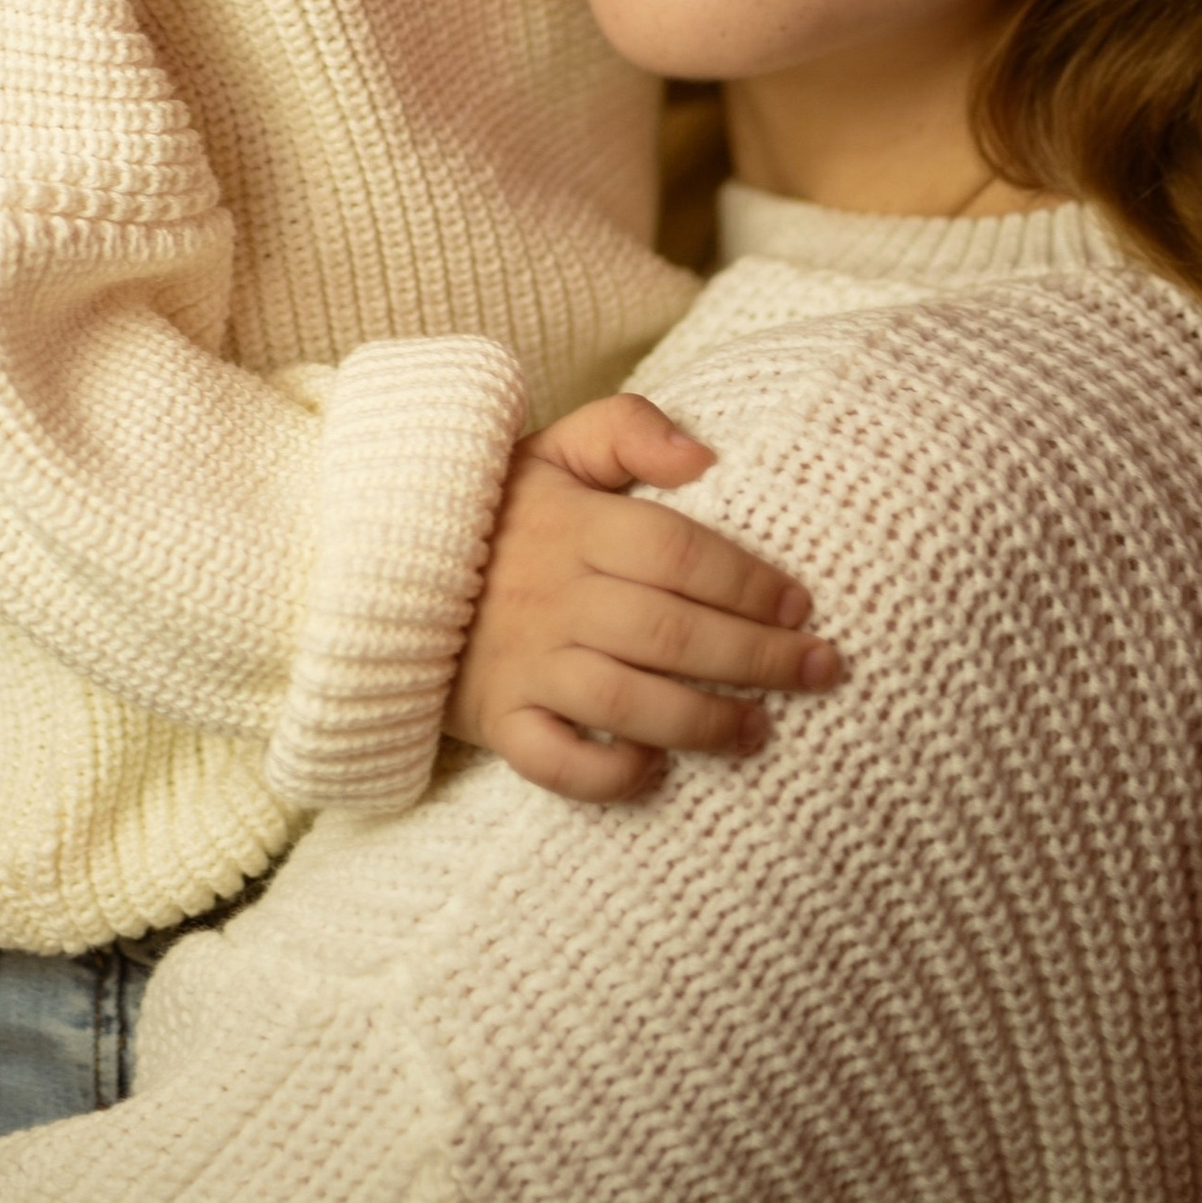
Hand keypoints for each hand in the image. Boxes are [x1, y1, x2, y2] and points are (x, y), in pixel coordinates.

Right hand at [446, 391, 839, 805]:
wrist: (379, 563)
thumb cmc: (497, 510)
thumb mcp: (553, 447)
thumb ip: (629, 428)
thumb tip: (707, 457)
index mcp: (573, 524)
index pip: (678, 552)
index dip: (748, 580)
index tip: (803, 604)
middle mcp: (552, 595)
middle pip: (669, 630)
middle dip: (758, 656)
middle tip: (822, 671)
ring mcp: (523, 662)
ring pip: (624, 701)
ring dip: (703, 721)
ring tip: (761, 731)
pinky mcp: (497, 718)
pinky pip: (553, 761)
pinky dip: (606, 774)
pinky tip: (654, 768)